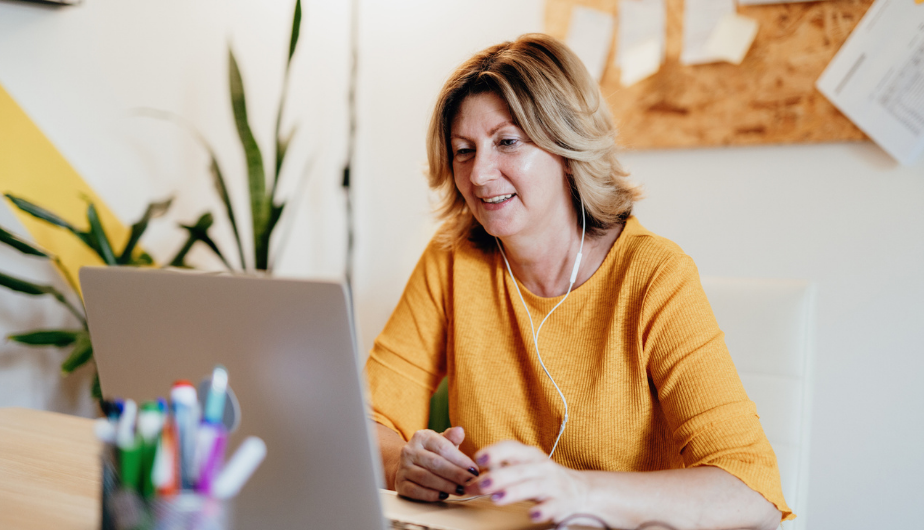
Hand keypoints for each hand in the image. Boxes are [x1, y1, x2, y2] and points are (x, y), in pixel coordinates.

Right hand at [395, 426, 480, 501]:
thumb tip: (460, 431)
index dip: (460, 461)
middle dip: (456, 474)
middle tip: (470, 482)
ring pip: (426, 478)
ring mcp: (403, 467)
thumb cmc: (431, 454)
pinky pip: (415, 491)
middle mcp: (409, 450)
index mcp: (421, 436)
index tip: (474, 470)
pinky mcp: (400, 484)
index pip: (443, 448)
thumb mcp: (442, 442)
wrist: (409, 465)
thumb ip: (452, 438)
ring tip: (460, 490)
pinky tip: (443, 496)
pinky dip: (431, 495)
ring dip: (446, 486)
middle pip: (435, 463)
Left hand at [466, 440, 591, 525]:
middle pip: (518, 469)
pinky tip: (533, 515)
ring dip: (513, 492)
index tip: (478, 458)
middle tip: (479, 484)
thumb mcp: (523, 466)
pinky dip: (543, 510)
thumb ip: (499, 468)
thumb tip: (470, 475)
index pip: (511, 448)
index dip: (495, 451)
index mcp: (529, 455)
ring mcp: (552, 484)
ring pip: (532, 486)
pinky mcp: (562, 502)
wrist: (580, 490)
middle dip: (498, 476)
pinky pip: (552, 506)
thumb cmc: (542, 477)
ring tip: (496, 499)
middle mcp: (541, 467)